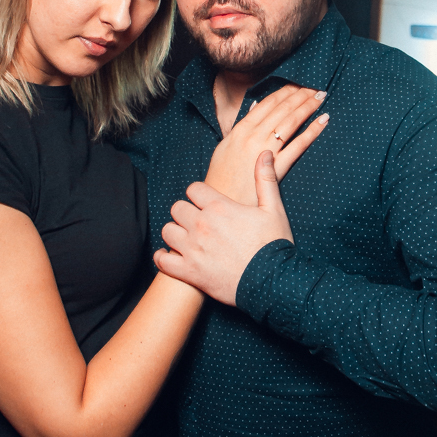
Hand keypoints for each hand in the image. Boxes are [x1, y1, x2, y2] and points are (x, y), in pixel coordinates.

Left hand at [155, 152, 292, 303]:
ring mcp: (192, 249)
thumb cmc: (274, 245)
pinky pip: (162, 261)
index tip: (206, 203)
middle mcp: (201, 224)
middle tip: (197, 222)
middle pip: (177, 208)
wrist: (272, 282)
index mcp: (219, 207)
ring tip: (186, 239)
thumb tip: (265, 153)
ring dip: (175, 233)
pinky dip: (163, 258)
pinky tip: (172, 257)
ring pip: (167, 231)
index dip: (198, 195)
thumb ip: (265, 179)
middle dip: (185, 213)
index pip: (193, 189)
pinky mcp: (189, 271)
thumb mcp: (274, 209)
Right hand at [205, 84, 327, 204]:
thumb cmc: (222, 178)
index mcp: (240, 130)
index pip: (267, 104)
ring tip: (321, 97)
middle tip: (315, 87)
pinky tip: (323, 120)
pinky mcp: (276, 168)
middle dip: (300, 95)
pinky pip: (298, 145)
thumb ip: (240, 125)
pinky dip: (312, 131)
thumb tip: (255, 105)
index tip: (297, 85)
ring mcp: (266, 152)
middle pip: (282, 110)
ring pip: (291, 122)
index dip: (284, 92)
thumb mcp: (225, 147)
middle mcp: (253, 137)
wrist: (222, 203)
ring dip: (307, 106)